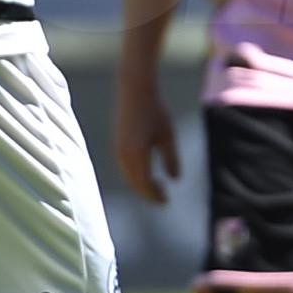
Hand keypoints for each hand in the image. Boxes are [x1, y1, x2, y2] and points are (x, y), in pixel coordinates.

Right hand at [114, 83, 179, 203]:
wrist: (135, 92)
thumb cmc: (155, 111)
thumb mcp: (168, 135)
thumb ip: (171, 158)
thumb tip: (175, 179)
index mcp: (137, 154)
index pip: (145, 183)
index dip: (155, 195)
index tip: (167, 201)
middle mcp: (124, 155)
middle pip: (135, 183)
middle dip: (149, 193)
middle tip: (164, 198)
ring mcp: (118, 150)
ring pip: (129, 177)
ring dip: (141, 185)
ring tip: (157, 188)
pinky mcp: (118, 145)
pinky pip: (125, 168)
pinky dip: (135, 176)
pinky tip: (147, 174)